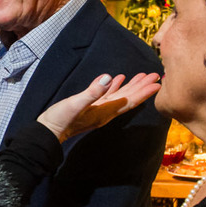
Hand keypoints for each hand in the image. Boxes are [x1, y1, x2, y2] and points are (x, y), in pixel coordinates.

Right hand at [37, 72, 159, 143]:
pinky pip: (108, 95)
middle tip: (156, 75)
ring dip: (132, 86)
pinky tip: (118, 79)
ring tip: (142, 75)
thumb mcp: (76, 104)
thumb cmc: (61, 119)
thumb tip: (109, 78)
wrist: (48, 131)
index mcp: (105, 112)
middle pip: (129, 98)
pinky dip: (115, 87)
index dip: (143, 92)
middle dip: (142, 87)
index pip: (129, 101)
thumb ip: (92, 92)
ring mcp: (98, 110)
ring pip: (120, 96)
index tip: (156, 84)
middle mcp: (105, 112)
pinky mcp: (90, 107)